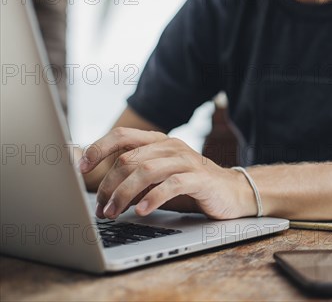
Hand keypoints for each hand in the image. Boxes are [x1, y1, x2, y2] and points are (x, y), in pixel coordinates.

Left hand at [79, 127, 256, 219]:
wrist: (233, 193)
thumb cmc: (192, 187)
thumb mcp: (160, 179)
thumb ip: (137, 177)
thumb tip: (101, 190)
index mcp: (160, 142)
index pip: (123, 136)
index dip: (99, 149)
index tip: (81, 169)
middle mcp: (172, 147)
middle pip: (129, 159)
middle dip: (109, 186)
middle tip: (101, 208)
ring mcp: (187, 161)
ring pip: (146, 171)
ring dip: (124, 194)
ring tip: (114, 213)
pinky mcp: (200, 178)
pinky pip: (172, 184)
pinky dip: (152, 198)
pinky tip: (141, 210)